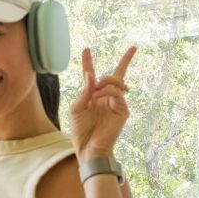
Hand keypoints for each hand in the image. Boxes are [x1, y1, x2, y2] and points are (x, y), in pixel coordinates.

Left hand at [68, 45, 135, 162]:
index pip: (92, 74)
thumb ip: (83, 91)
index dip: (88, 61)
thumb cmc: (80, 131)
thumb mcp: (76, 109)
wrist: (89, 148)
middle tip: (93, 86)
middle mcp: (106, 97)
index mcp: (92, 95)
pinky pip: (117, 93)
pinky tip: (99, 98)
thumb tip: (91, 75)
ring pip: (116, 81)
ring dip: (104, 83)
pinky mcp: (122, 110)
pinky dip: (107, 92)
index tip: (86, 49)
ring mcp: (116, 103)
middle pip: (115, 74)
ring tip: (95, 93)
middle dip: (112, 70)